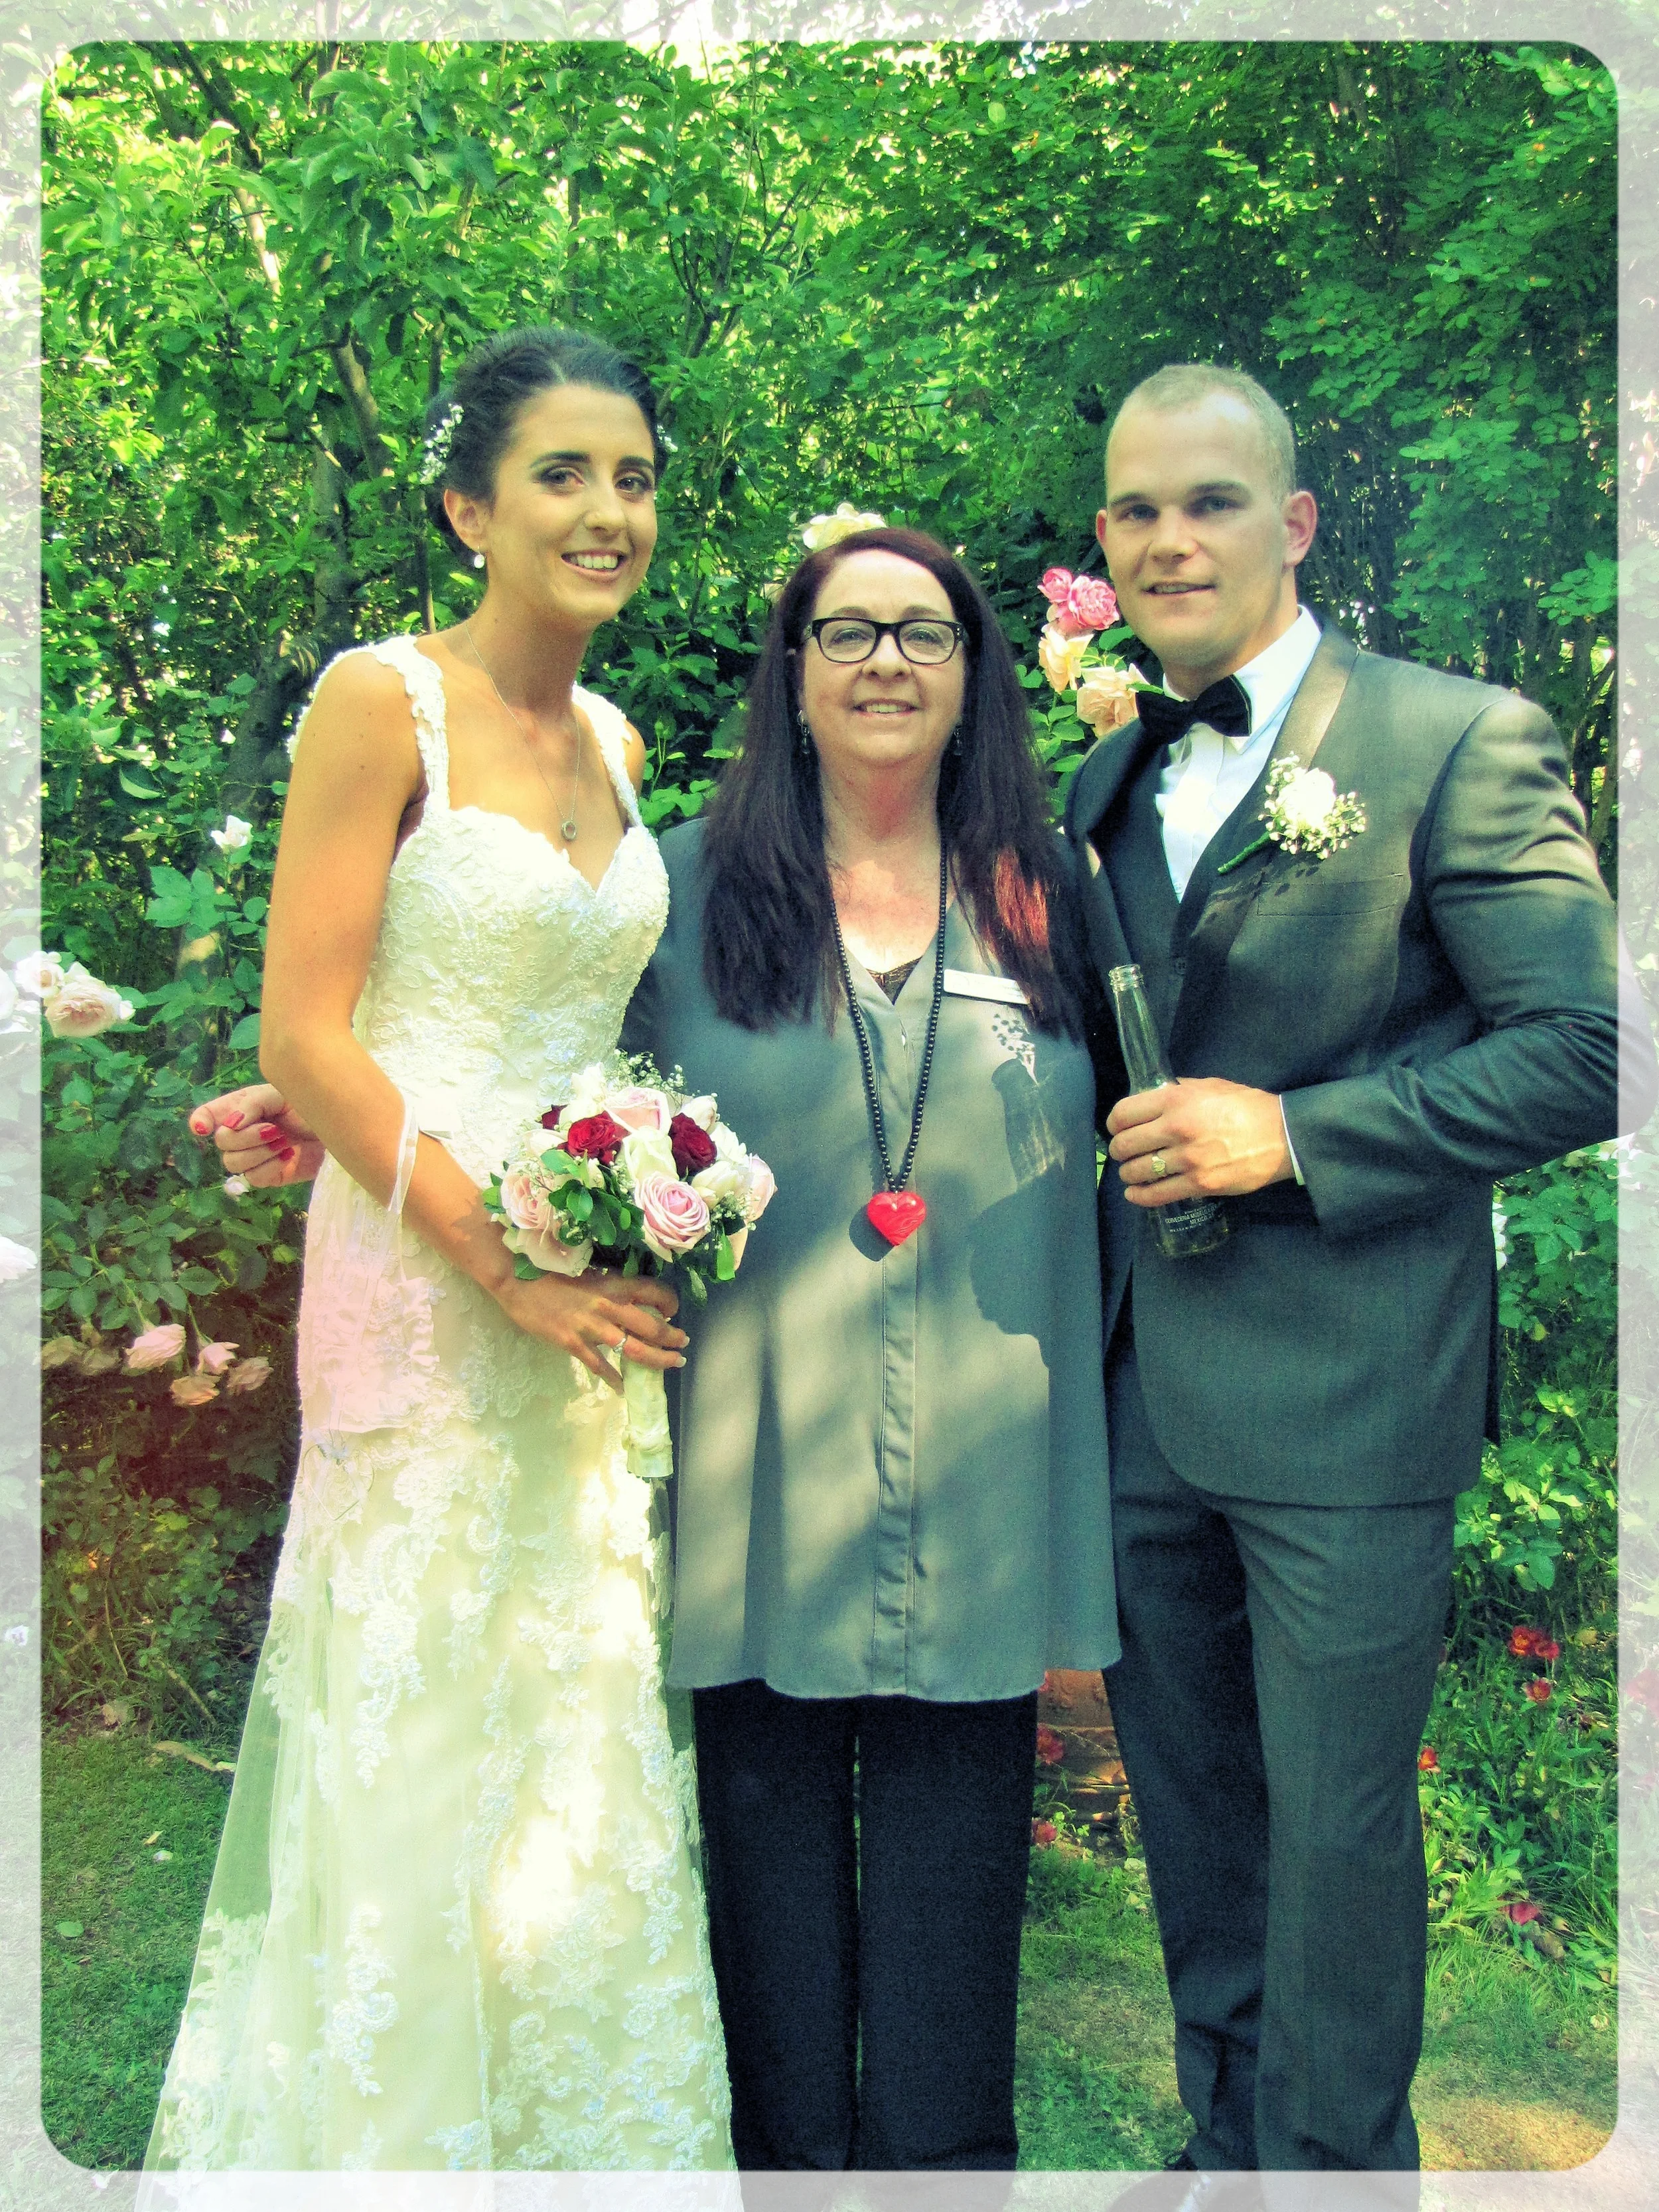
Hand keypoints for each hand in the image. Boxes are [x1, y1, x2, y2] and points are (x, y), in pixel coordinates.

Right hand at [188, 1083, 324, 1186]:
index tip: (202, 1128)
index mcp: (240, 1108)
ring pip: (233, 1163)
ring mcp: (254, 1156)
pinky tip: (288, 1155)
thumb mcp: (278, 1094)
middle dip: (246, 1136)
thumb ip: (250, 1105)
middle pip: (221, 1143)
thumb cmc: (309, 1103)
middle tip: (275, 1129)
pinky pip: (254, 1178)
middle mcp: (242, 1133)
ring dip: (259, 1151)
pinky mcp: (269, 1175)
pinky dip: (270, 1166)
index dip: (200, 1121)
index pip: (206, 1116)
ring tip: (283, 1140)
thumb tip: (229, 1125)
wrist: (339, 1126)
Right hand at [493, 1268, 688, 1391]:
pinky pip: (599, 1365)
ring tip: (671, 1364)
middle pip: (650, 1326)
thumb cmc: (550, 1273)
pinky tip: (623, 1387)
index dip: (669, 1301)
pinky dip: (613, 1378)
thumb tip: (630, 1298)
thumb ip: (609, 1287)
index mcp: (611, 1284)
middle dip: (672, 1338)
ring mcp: (590, 1327)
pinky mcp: (572, 1343)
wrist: (516, 1281)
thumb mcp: (586, 1274)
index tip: (674, 1310)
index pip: (652, 1291)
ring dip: (657, 1359)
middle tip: (683, 1344)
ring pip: (633, 1349)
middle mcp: (607, 1306)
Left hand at [1105, 1077, 1292, 1207]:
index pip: (1123, 1113)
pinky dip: (1139, 1196)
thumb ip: (1177, 1091)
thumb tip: (1150, 1098)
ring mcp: (1188, 1159)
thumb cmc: (1247, 1106)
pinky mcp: (1200, 1184)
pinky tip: (1134, 1194)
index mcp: (1176, 1100)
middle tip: (1124, 1152)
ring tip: (1132, 1172)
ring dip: (1129, 1173)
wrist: (1283, 1135)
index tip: (1116, 1129)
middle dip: (1119, 1150)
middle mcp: (1177, 1128)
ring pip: (1137, 1171)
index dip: (1114, 1124)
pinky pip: (1157, 1195)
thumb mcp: (1209, 1086)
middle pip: (1125, 1145)